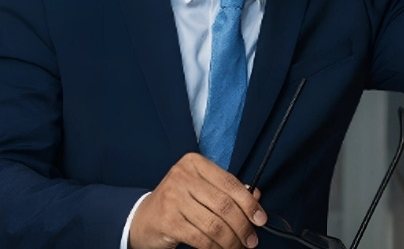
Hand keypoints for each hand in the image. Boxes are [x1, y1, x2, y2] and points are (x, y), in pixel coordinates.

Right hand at [129, 153, 266, 248]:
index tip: (260, 219)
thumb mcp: (200, 188)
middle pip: (224, 204)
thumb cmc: (178, 201)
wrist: (143, 218)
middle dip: (242, 226)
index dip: (248, 202)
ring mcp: (173, 197)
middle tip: (251, 240)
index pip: (229, 182)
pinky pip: (201, 238)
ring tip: (237, 247)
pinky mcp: (168, 220)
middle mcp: (182, 175)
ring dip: (231, 241)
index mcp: (194, 162)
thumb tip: (255, 196)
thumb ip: (225, 190)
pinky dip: (215, 248)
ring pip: (214, 224)